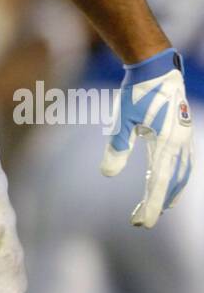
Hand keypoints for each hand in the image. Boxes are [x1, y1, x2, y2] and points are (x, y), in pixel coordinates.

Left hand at [101, 48, 192, 227]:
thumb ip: (117, 146)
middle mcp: (180, 143)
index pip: (159, 183)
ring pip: (181, 174)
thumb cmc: (138, 91)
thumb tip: (108, 173)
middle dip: (157, 204)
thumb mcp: (123, 118)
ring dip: (169, 193)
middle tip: (140, 220)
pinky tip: (165, 181)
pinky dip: (176, 177)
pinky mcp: (182, 132)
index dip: (150, 206)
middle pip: (172, 183)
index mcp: (167, 143)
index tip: (140, 224)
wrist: (156, 68)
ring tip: (155, 208)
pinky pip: (183, 162)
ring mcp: (184, 138)